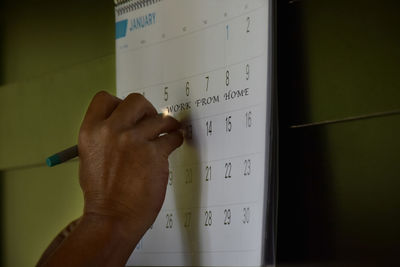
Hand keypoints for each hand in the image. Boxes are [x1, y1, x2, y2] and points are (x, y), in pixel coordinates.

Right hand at [78, 91, 182, 234]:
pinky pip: (173, 136)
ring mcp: (134, 141)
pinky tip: (172, 144)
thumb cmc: (101, 193)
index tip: (130, 114)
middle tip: (151, 122)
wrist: (112, 218)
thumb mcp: (90, 157)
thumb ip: (104, 136)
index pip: (105, 98)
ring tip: (168, 132)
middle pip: (136, 101)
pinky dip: (175, 139)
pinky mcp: (155, 153)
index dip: (120, 104)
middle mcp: (111, 131)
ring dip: (167, 125)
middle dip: (147, 110)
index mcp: (91, 131)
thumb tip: (124, 123)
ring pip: (160, 118)